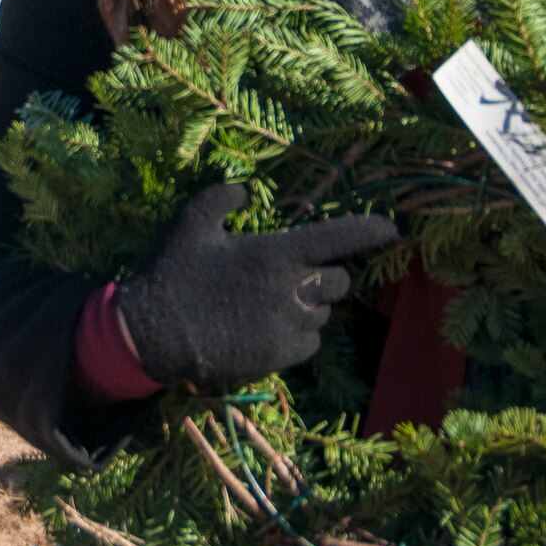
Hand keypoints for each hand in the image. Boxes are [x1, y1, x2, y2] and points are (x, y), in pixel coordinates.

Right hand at [114, 183, 397, 388]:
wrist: (153, 334)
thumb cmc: (172, 272)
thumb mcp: (190, 222)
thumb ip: (222, 198)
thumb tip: (245, 188)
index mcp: (275, 254)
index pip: (338, 239)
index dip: (370, 231)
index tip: (392, 228)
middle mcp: (291, 290)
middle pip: (340, 282)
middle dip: (330, 276)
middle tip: (301, 273)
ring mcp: (288, 327)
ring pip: (323, 314)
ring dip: (310, 305)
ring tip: (276, 302)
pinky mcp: (280, 357)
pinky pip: (309, 343)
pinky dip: (300, 333)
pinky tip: (271, 327)